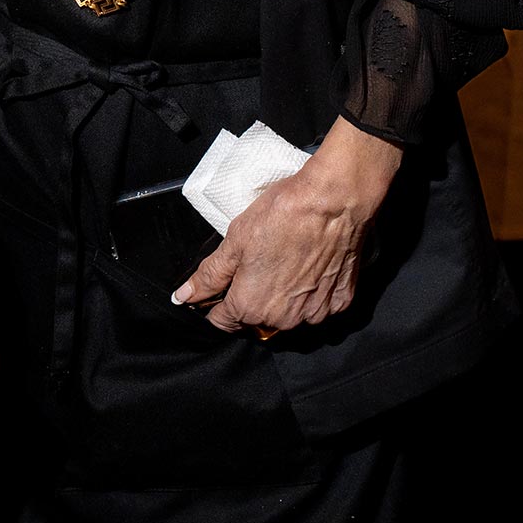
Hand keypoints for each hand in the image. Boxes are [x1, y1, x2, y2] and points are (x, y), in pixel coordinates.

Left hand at [172, 118, 400, 333]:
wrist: (334, 201)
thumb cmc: (283, 215)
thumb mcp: (235, 240)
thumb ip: (210, 275)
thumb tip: (183, 297)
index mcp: (250, 306)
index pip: (222, 321)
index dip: (216, 303)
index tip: (220, 287)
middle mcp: (282, 319)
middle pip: (255, 318)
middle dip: (250, 298)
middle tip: (256, 263)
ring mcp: (314, 313)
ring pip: (287, 315)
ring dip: (281, 298)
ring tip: (285, 261)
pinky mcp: (339, 302)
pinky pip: (316, 306)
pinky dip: (311, 293)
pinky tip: (309, 266)